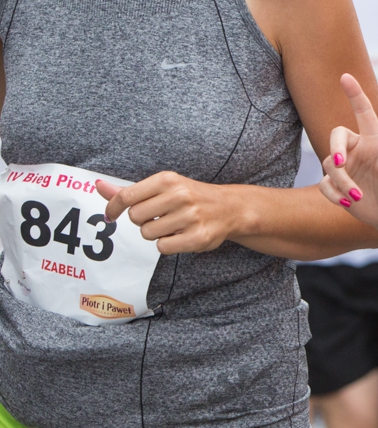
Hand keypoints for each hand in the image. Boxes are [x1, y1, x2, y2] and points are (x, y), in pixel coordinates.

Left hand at [97, 173, 233, 254]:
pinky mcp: (197, 237)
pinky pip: (162, 247)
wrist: (230, 208)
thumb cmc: (190, 197)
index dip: (113, 208)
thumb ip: (129, 191)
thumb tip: (98, 186)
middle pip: (135, 217)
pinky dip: (168, 244)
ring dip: (156, 233)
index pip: (127, 196)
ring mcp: (190, 217)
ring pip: (147, 233)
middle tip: (159, 216)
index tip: (112, 215)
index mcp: (168, 180)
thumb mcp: (163, 187)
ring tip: (173, 225)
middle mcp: (180, 196)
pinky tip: (181, 235)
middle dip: (142, 220)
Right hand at [320, 73, 377, 227]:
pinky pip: (325, 184)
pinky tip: (348, 204)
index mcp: (374, 141)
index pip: (363, 112)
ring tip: (358, 198)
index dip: (355, 94)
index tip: (345, 76)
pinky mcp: (335, 183)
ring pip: (329, 165)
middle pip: (335, 135)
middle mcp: (356, 149)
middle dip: (334, 149)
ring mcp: (344, 166)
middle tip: (339, 164)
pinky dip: (335, 195)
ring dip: (342, 183)